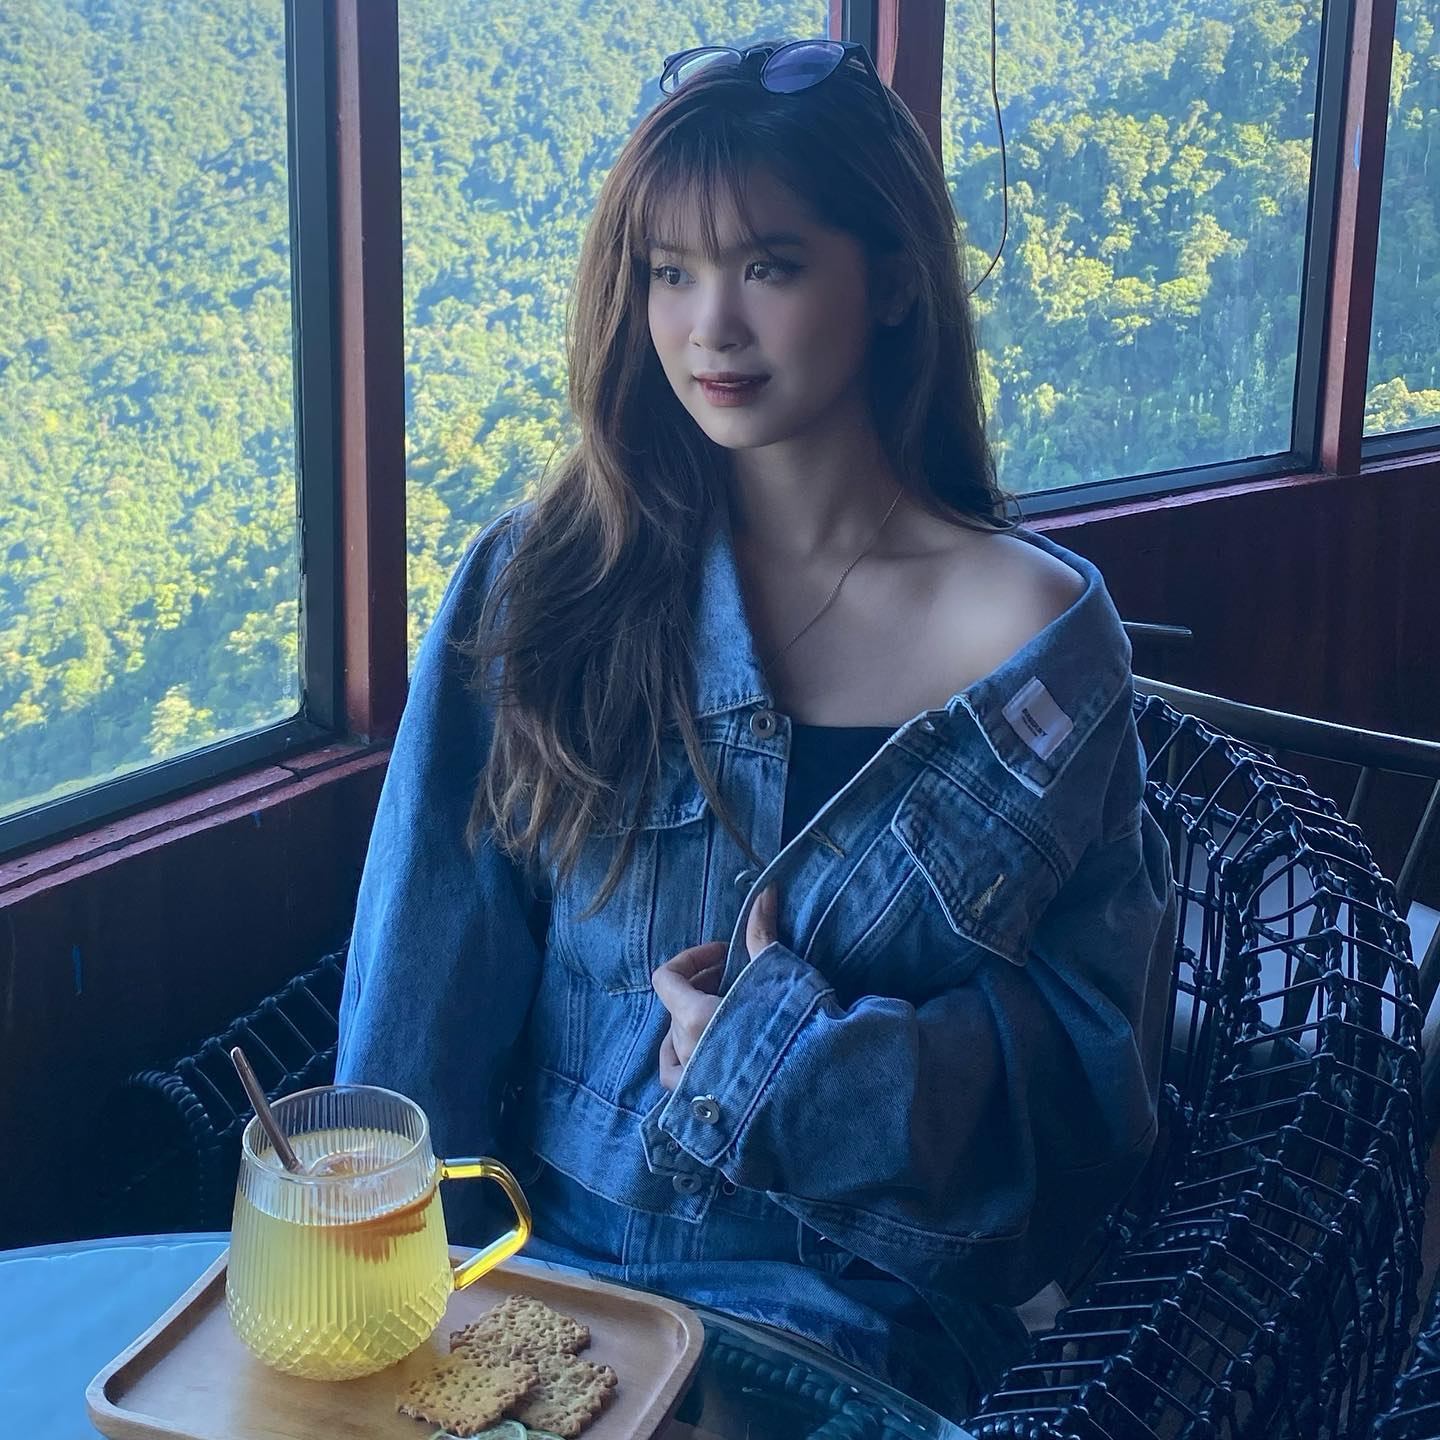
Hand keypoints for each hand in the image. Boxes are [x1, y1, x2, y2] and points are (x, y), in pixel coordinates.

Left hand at [651, 887, 781, 1089]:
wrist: (811, 1090)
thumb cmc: (792, 1030)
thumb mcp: (777, 975)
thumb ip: (762, 935)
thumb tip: (764, 891)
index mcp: (693, 1016)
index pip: (666, 977)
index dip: (692, 958)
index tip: (724, 955)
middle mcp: (684, 1050)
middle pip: (676, 1007)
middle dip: (702, 988)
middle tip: (737, 982)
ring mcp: (690, 1083)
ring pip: (676, 1043)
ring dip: (695, 1023)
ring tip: (726, 1018)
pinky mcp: (702, 1109)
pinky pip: (678, 1082)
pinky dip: (686, 1064)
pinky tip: (707, 1058)